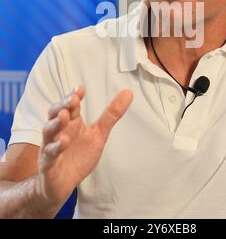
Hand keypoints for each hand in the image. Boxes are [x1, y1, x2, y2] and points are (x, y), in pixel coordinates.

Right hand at [37, 86, 132, 209]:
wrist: (63, 184)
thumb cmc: (79, 155)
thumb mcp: (99, 134)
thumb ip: (111, 114)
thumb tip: (128, 92)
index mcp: (72, 122)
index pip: (71, 105)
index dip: (74, 96)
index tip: (80, 89)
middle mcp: (60, 131)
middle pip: (56, 114)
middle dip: (62, 105)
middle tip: (72, 99)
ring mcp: (52, 146)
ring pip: (49, 131)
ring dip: (56, 123)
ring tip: (65, 116)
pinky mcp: (49, 164)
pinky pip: (50, 154)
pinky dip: (56, 147)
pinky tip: (64, 142)